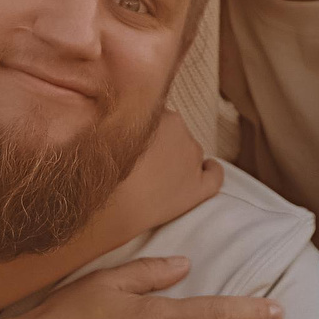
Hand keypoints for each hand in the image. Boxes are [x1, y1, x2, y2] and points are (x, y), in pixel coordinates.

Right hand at [104, 111, 222, 240]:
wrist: (112, 204)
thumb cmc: (104, 169)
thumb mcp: (109, 129)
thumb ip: (125, 120)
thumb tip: (130, 122)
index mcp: (159, 114)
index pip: (154, 115)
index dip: (144, 129)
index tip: (134, 141)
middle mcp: (180, 131)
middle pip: (175, 133)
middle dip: (163, 144)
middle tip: (143, 161)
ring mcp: (193, 159)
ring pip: (191, 152)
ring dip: (180, 159)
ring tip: (161, 175)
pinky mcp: (199, 188)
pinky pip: (214, 176)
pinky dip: (212, 171)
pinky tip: (209, 169)